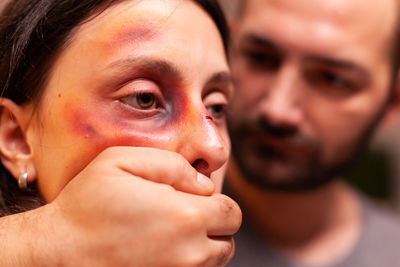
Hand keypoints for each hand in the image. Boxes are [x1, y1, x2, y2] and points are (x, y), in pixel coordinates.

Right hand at [25, 147, 240, 265]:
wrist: (59, 251)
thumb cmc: (88, 203)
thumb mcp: (123, 161)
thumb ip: (172, 165)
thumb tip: (204, 184)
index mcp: (185, 217)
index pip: (231, 212)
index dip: (215, 200)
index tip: (191, 196)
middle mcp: (189, 254)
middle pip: (228, 240)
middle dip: (214, 223)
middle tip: (183, 212)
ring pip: (214, 261)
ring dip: (204, 244)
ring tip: (172, 230)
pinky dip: (187, 260)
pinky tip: (163, 247)